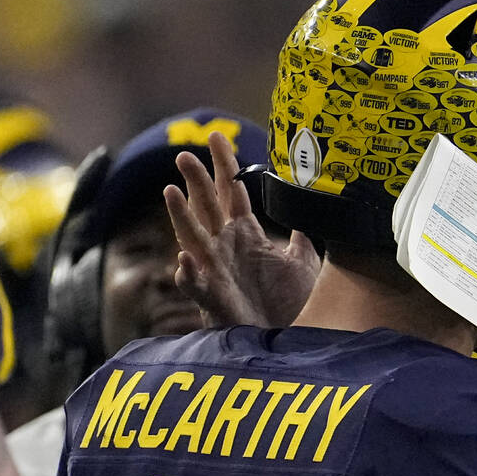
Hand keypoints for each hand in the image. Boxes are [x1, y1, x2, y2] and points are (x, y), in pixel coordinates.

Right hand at [164, 132, 319, 326]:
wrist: (285, 339)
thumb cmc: (289, 303)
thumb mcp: (303, 263)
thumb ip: (301, 237)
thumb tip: (306, 211)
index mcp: (246, 234)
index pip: (231, 191)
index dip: (224, 164)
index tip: (216, 136)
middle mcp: (225, 247)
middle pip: (206, 206)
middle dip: (196, 181)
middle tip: (185, 155)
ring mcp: (215, 270)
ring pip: (191, 237)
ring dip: (180, 216)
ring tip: (170, 192)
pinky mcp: (212, 298)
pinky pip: (194, 284)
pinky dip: (187, 272)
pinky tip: (183, 258)